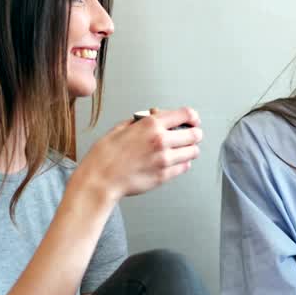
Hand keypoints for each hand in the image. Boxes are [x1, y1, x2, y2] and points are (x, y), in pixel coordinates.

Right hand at [76, 106, 201, 200]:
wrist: (100, 179)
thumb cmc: (105, 155)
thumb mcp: (121, 127)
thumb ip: (143, 120)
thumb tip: (156, 116)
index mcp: (151, 125)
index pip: (186, 114)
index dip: (192, 117)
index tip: (192, 120)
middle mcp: (161, 140)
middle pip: (195, 134)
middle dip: (194, 133)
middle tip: (189, 135)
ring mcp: (165, 160)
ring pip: (193, 152)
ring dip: (189, 149)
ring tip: (180, 150)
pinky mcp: (164, 176)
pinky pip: (184, 167)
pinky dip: (182, 163)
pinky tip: (173, 161)